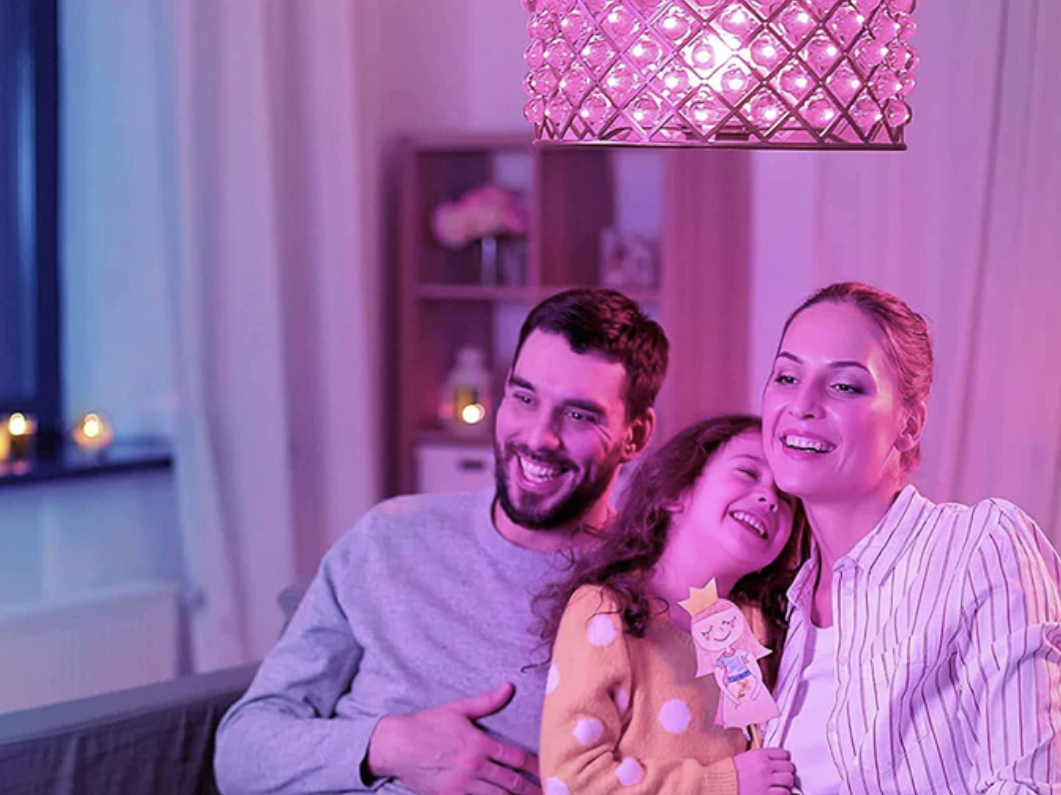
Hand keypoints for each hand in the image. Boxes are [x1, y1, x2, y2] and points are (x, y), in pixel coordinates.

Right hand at [367, 683, 540, 794]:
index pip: (515, 758)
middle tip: (548, 793)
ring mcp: (462, 786)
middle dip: (531, 790)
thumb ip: (487, 702)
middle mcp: (474, 767)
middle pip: (511, 783)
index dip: (534, 766)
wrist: (397, 746)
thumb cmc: (427, 725)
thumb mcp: (458, 710)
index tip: (547, 770)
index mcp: (479, 744)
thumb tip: (509, 687)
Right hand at [734, 747, 794, 794]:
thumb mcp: (745, 757)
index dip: (785, 760)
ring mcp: (766, 781)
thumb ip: (761, 757)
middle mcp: (764, 766)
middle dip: (787, 772)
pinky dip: (784, 793)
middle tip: (783, 776)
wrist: (722, 785)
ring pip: (789, 780)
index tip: (783, 764)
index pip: (784, 754)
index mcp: (759, 754)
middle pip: (789, 767)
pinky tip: (778, 793)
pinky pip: (784, 793)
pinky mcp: (766, 794)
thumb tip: (775, 761)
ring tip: (781, 786)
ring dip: (787, 784)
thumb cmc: (731, 772)